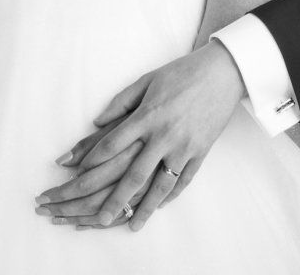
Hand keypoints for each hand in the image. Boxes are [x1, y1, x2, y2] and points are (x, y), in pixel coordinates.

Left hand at [34, 41, 244, 231]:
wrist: (222, 73)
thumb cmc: (181, 73)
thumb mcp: (146, 80)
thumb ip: (121, 102)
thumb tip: (97, 123)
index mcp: (147, 115)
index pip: (114, 143)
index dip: (94, 159)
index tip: (78, 174)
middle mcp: (164, 135)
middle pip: (135, 174)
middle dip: (116, 199)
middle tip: (99, 219)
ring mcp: (184, 147)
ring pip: (161, 185)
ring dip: (145, 208)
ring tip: (132, 226)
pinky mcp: (200, 153)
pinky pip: (184, 180)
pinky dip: (171, 196)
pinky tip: (159, 207)